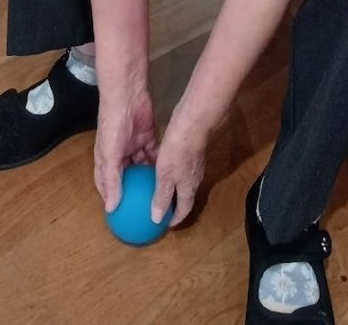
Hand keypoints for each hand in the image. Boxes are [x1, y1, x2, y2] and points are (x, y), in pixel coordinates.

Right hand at [94, 88, 158, 212]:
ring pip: (142, 168)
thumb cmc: (113, 126)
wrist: (127, 96)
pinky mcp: (148, 138)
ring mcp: (134, 146)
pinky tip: (168, 177)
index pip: (106, 184)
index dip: (111, 199)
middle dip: (134, 192)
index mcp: (105, 159)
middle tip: (144, 209)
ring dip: (149, 180)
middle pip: (126, 178)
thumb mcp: (109, 155)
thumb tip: (111, 208)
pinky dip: (159, 164)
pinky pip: (154, 155)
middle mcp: (119, 155)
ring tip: (159, 196)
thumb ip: (111, 180)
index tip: (120, 217)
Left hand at [150, 108, 207, 227]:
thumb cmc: (178, 151)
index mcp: (189, 188)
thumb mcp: (165, 176)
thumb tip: (157, 220)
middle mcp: (194, 178)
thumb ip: (162, 197)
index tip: (164, 225)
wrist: (192, 123)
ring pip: (180, 180)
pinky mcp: (190, 150)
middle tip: (157, 208)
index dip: (175, 219)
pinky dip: (168, 172)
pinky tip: (156, 166)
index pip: (184, 209)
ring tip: (153, 188)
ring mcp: (193, 163)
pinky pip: (178, 167)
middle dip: (171, 204)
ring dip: (169, 187)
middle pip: (183, 196)